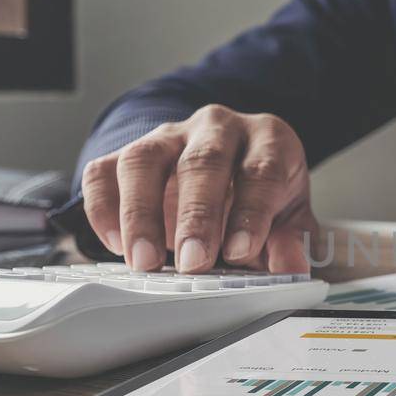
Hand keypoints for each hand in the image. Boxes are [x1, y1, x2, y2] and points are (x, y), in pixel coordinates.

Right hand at [80, 105, 317, 272]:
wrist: (230, 167)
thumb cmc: (261, 192)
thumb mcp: (289, 215)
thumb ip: (290, 241)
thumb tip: (292, 267)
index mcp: (267, 139)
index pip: (261, 170)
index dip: (250, 212)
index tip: (240, 251)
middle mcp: (216, 128)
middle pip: (202, 162)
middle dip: (195, 216)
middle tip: (193, 262)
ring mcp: (168, 136)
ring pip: (144, 160)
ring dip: (140, 213)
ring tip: (145, 260)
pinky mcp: (128, 153)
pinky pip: (104, 171)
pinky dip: (104, 209)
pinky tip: (117, 244)